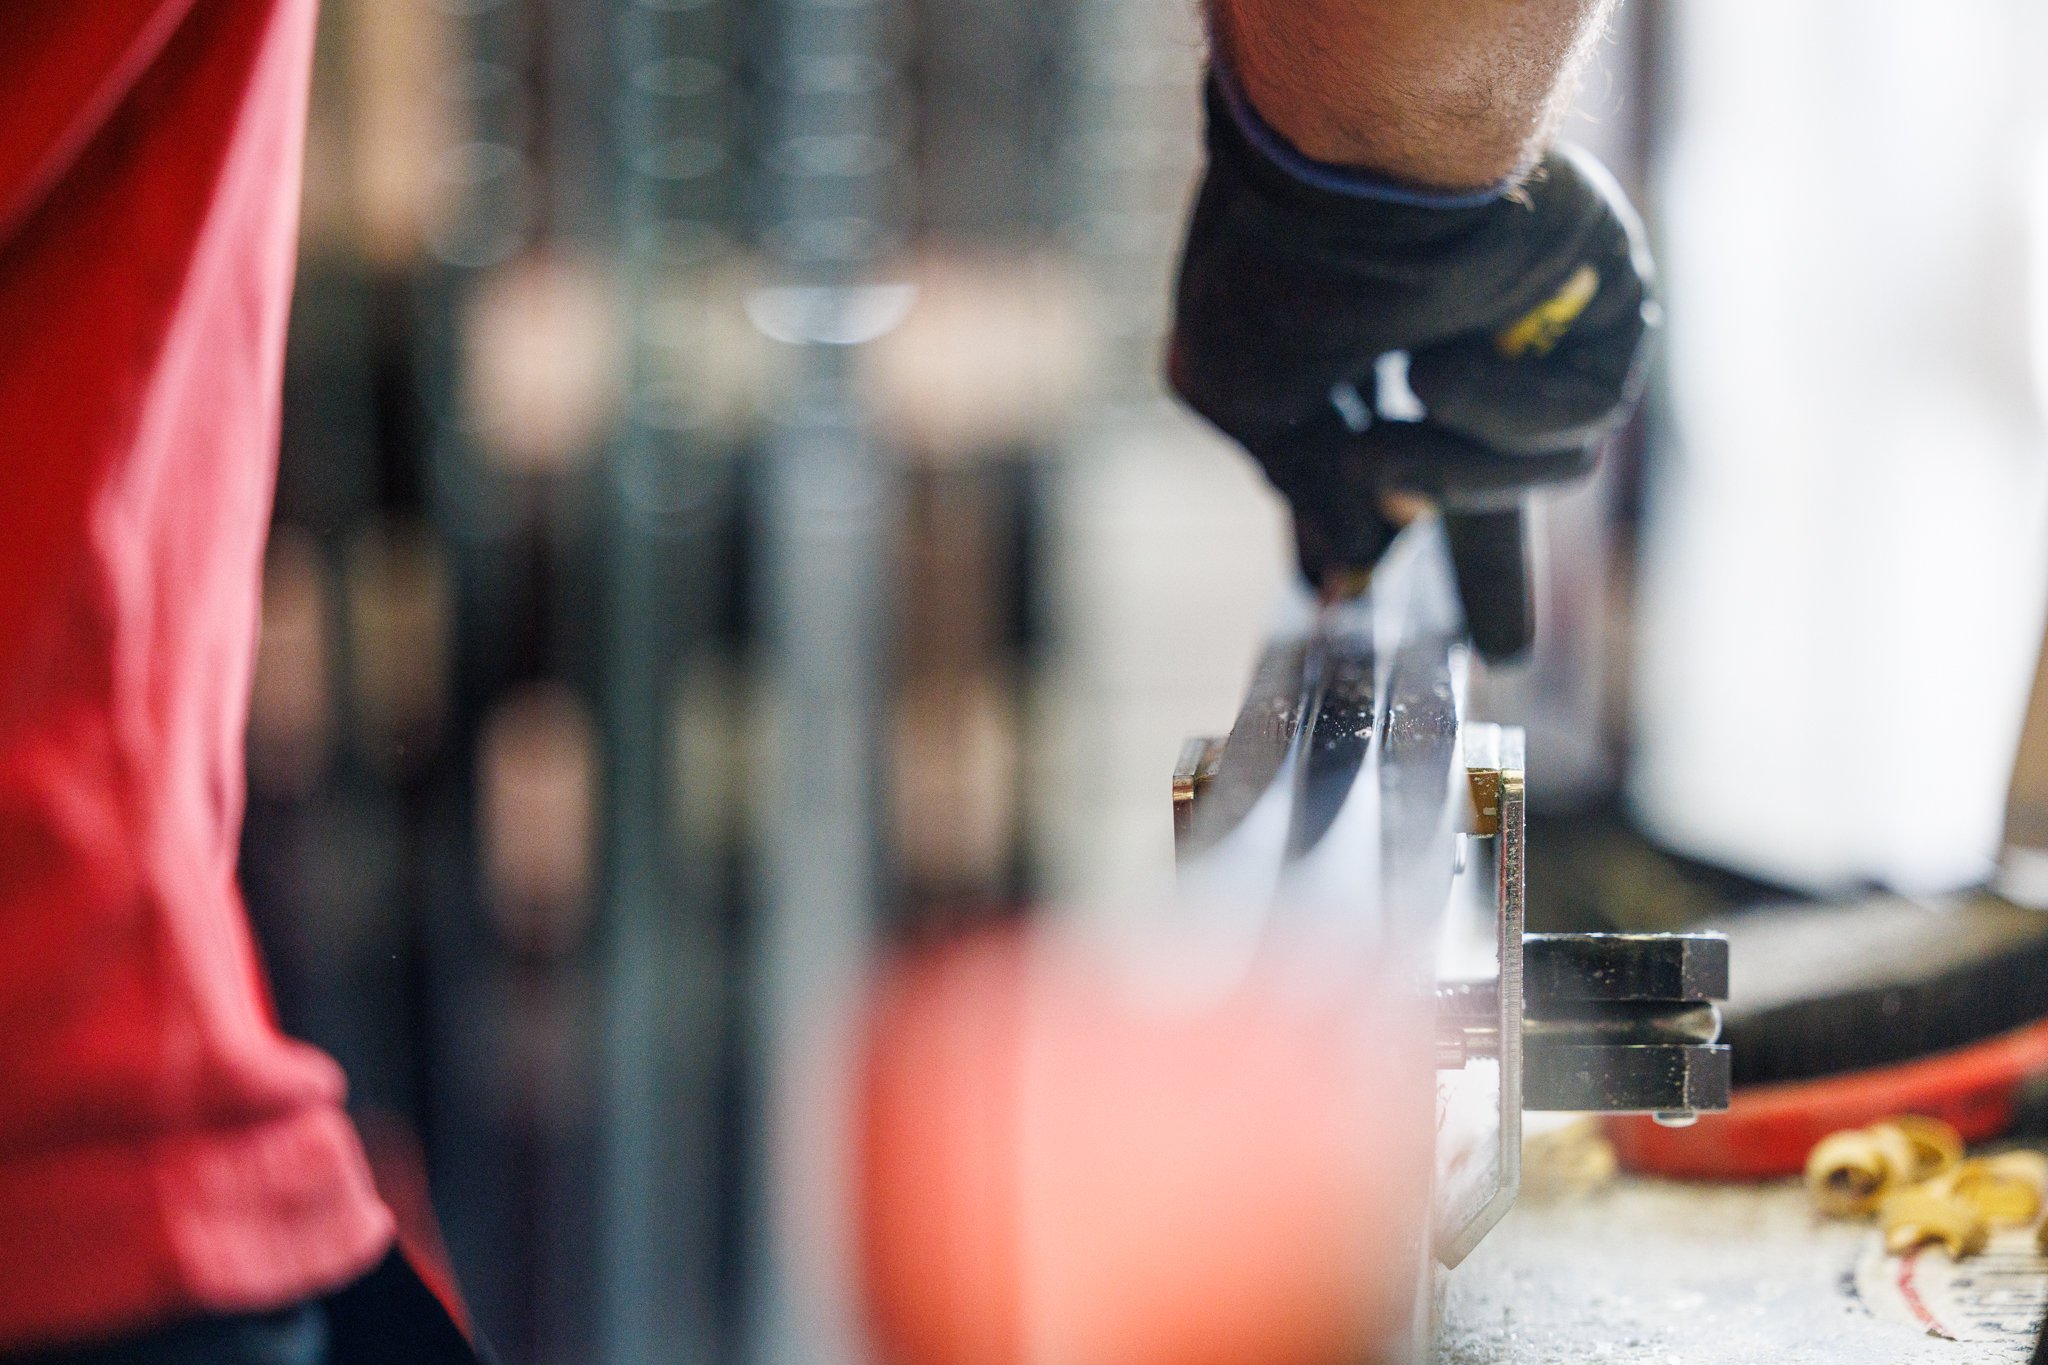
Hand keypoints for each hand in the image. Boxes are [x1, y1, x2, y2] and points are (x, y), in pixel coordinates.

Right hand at [1168, 74, 1656, 656]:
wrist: (1347, 174)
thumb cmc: (1280, 277)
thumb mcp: (1258, 406)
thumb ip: (1309, 491)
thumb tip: (1353, 568)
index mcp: (1357, 346)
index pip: (1371, 463)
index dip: (1362, 532)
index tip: (1349, 604)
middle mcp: (1447, 333)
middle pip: (1486, 479)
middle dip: (1491, 567)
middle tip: (1500, 649)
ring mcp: (1530, 318)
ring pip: (1541, 467)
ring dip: (1458, 478)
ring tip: (1386, 445)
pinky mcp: (1605, 300)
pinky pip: (1582, 413)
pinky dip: (1506, 414)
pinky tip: (1437, 373)